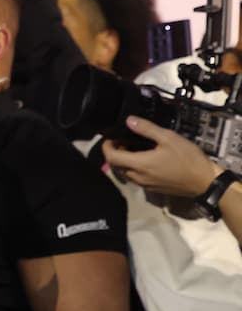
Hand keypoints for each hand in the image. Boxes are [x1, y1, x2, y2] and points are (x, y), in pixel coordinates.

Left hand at [102, 116, 220, 198]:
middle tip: (122, 140)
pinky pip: (135, 178)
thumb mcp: (168, 138)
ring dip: (124, 161)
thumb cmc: (188, 158)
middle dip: (114, 152)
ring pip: (124, 172)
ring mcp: (144, 185)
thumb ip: (146, 129)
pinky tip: (144, 159)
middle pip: (115, 165)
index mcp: (139, 164)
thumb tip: (128, 120)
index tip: (110, 137)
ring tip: (133, 147)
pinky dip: (133, 168)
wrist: (205, 181)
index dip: (106, 146)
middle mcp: (137, 177)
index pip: (111, 157)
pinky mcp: (152, 189)